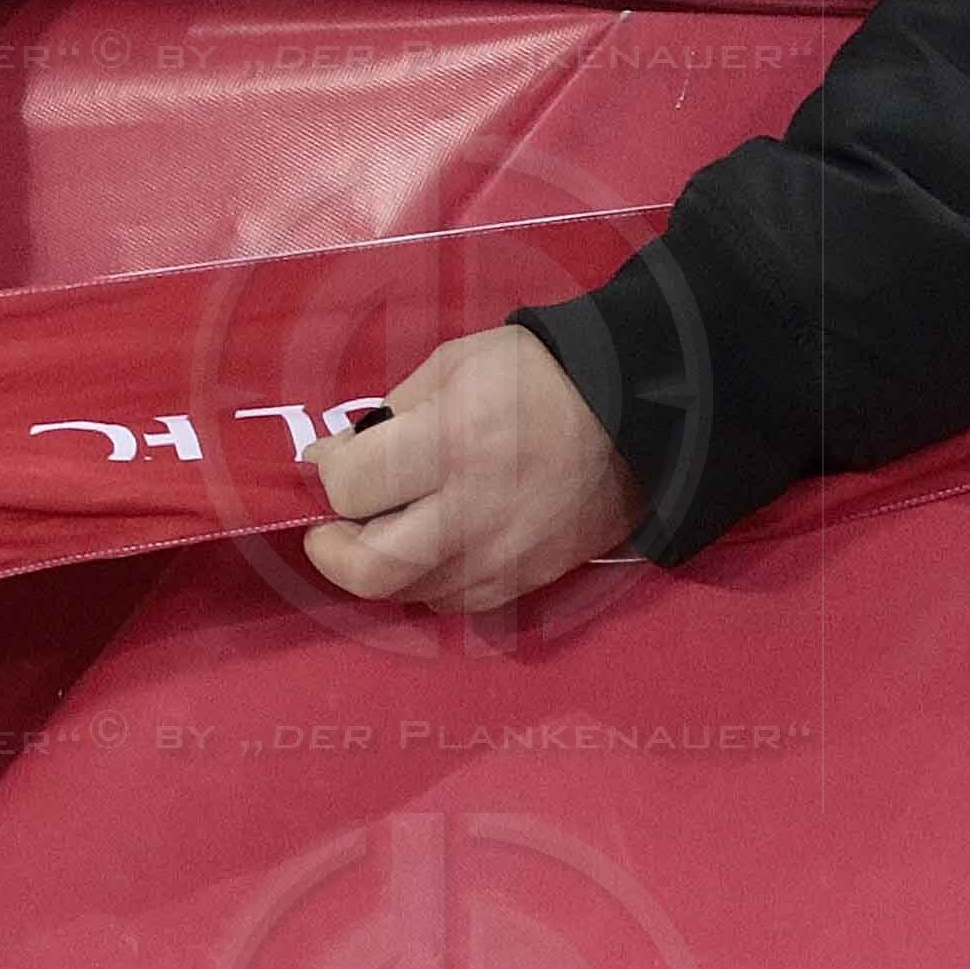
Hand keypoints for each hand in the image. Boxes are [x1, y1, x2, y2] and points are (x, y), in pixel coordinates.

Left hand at [302, 328, 641, 613]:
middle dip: (333, 550)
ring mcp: (508, 555)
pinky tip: (435, 543)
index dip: (328, 475)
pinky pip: (458, 601)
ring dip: (383, 565)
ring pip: (410, 593)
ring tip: (389, 526)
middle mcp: (476, 512)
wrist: (641, 410)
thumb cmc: (537, 374)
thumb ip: (387, 416)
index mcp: (452, 444)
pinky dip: (431, 579)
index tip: (334, 458)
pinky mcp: (534, 578)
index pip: (350, 489)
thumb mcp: (452, 368)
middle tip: (334, 523)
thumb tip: (333, 459)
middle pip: (370, 570)